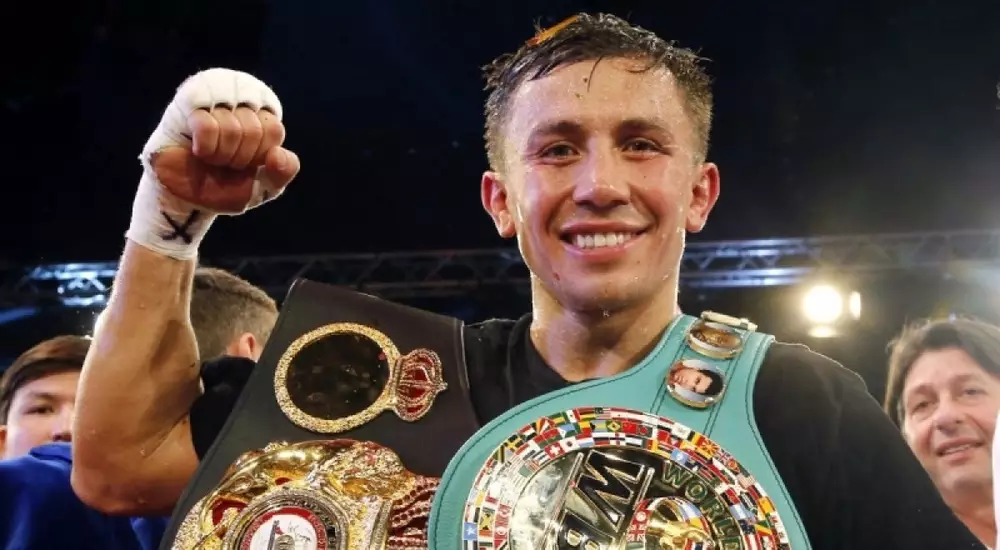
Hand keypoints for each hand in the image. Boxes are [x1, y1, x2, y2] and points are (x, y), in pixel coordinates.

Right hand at [143, 69, 300, 214]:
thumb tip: (277, 154)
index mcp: (263, 108)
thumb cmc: (226, 182)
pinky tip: (198, 150)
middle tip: (223, 160)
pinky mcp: (187, 101)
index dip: (258, 156)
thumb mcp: (265, 184)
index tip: (244, 161)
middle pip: (254, 129)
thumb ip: (283, 171)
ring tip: (210, 156)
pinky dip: (206, 149)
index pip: (274, 130)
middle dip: (239, 158)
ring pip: (232, 128)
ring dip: (221, 155)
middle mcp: (239, 92)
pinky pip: (207, 127)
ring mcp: (212, 93)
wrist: (186, 195)